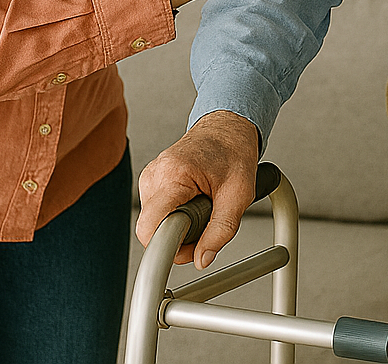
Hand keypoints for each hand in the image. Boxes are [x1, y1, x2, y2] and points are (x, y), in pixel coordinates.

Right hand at [136, 110, 260, 267]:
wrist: (227, 128)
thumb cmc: (233, 153)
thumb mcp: (238, 195)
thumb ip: (221, 231)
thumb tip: (202, 259)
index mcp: (173, 175)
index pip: (149, 227)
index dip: (167, 247)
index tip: (186, 250)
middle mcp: (154, 174)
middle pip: (152, 228)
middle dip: (179, 236)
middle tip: (206, 221)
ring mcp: (149, 176)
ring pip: (154, 222)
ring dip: (178, 225)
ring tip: (201, 206)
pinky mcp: (151, 180)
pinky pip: (156, 212)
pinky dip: (174, 214)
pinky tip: (191, 202)